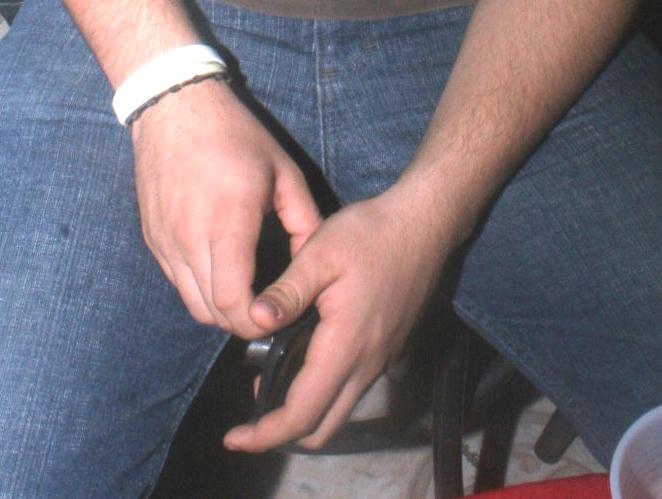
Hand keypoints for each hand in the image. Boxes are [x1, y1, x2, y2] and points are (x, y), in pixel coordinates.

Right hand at [130, 78, 321, 338]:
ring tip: (249, 297)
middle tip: (271, 312)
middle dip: (244, 322)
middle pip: (213, 313)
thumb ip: (304, 222)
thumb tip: (315, 264)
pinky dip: (200, 290)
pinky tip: (222, 273)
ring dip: (221, 310)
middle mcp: (189, 238)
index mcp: (227, 221)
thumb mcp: (283, 172)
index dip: (259, 322)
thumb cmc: (235, 135)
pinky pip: (177, 283)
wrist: (174, 106)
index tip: (280, 316)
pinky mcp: (152, 239)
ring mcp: (165, 242)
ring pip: (192, 304)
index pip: (234, 301)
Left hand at [224, 183, 455, 453]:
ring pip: (339, 410)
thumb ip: (287, 292)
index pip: (302, 413)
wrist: (424, 224)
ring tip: (268, 386)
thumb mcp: (320, 252)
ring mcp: (381, 358)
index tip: (236, 438)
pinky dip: (324, 392)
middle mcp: (367, 363)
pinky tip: (301, 361)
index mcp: (345, 346)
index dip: (266, 434)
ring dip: (304, 412)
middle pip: (322, 426)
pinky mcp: (388, 348)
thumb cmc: (371, 234)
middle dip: (282, 433)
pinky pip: (353, 388)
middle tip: (249, 418)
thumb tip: (254, 322)